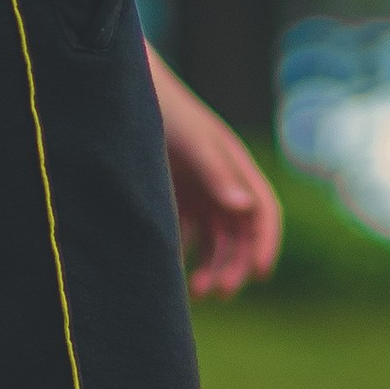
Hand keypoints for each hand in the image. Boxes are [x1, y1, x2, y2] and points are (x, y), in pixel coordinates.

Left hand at [149, 45, 282, 296]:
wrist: (124, 96)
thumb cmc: (164, 111)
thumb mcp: (192, 142)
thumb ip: (217, 173)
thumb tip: (245, 208)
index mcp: (235, 167)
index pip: (263, 211)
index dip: (266, 242)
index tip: (260, 273)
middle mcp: (221, 184)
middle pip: (240, 234)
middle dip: (236, 265)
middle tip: (220, 292)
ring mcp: (197, 193)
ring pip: (215, 241)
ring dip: (213, 267)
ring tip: (197, 291)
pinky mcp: (172, 200)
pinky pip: (186, 237)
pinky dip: (185, 258)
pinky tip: (172, 275)